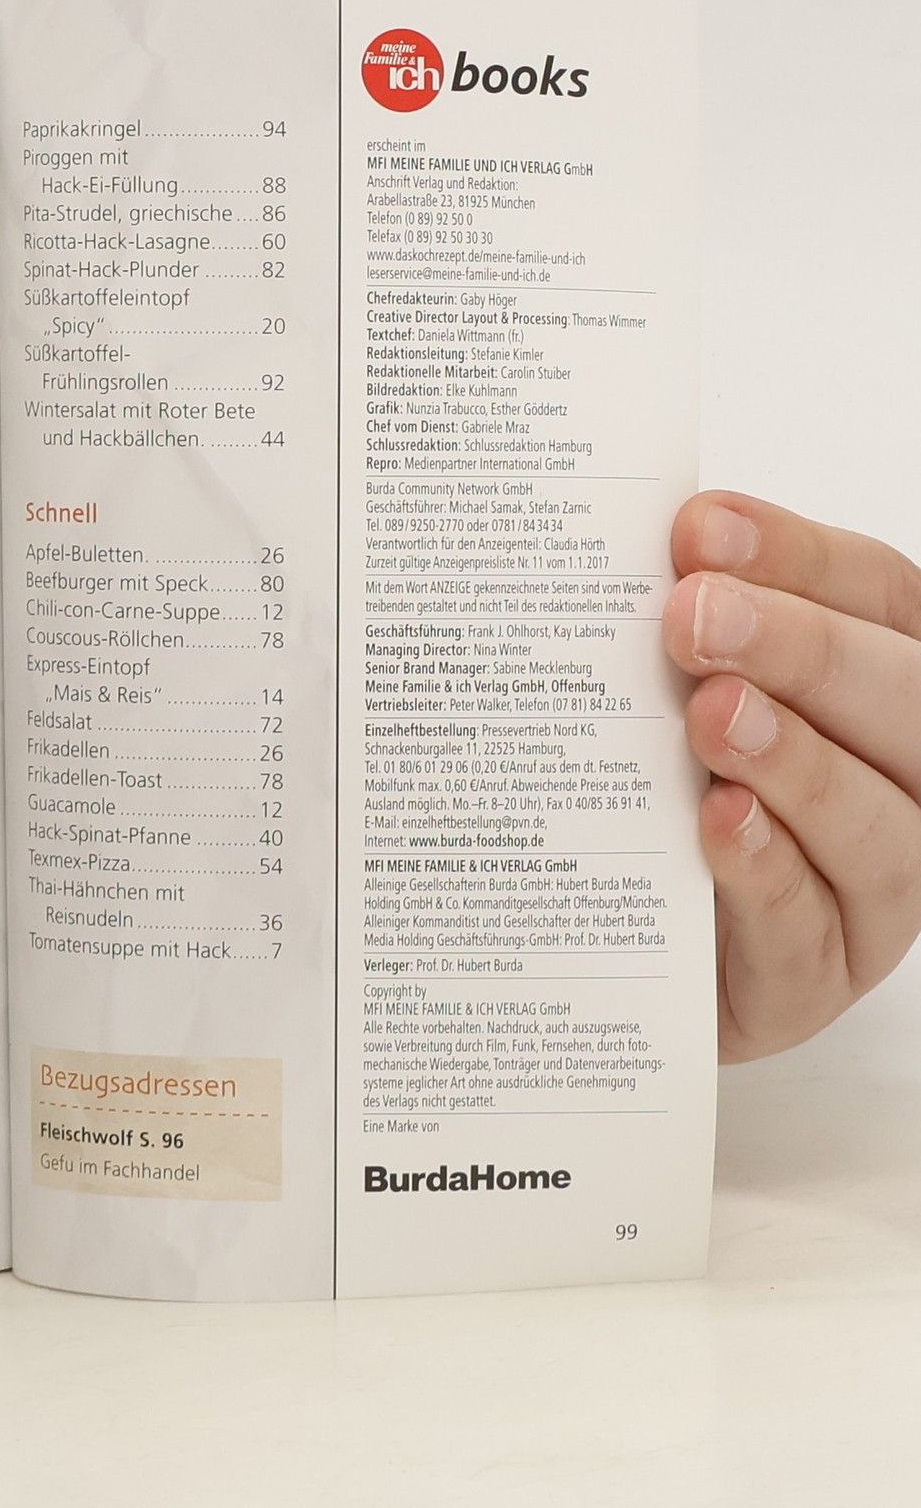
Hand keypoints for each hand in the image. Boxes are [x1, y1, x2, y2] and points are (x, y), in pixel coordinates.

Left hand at [665, 491, 920, 1060]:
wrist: (617, 945)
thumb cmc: (661, 796)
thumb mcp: (670, 694)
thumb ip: (685, 626)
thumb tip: (650, 543)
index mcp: (882, 688)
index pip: (878, 598)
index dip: (800, 558)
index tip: (699, 530)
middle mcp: (906, 782)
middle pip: (900, 702)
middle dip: (801, 649)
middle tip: (696, 616)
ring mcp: (874, 890)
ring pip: (876, 821)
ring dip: (796, 760)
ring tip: (713, 715)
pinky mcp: (811, 977)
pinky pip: (807, 922)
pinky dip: (766, 866)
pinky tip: (718, 821)